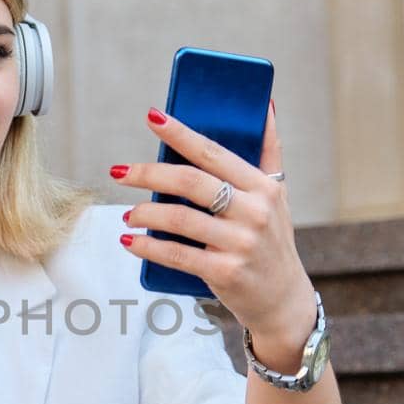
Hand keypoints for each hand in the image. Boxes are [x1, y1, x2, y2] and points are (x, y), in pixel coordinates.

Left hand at [113, 101, 315, 347]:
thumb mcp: (278, 195)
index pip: (214, 153)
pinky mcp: (225, 272)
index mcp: (263, 187)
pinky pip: (177, 254)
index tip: (152, 118)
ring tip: (127, 214)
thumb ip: (269, 151)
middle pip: (190, 182)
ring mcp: (240, 244)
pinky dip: (148, 247)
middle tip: (119, 172)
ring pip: (179, 219)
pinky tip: (130, 241)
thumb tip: (264, 104)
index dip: (180, 134)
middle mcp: (254, 212)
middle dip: (148, 174)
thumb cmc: (272, 240)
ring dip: (144, 213)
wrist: (283, 300)